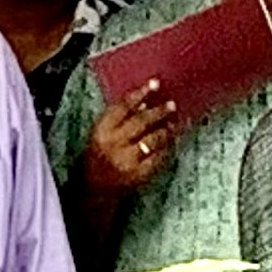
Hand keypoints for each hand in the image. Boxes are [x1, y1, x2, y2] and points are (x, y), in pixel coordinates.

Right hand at [80, 83, 183, 200]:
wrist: (97, 187)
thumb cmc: (101, 155)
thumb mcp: (103, 133)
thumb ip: (120, 117)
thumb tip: (144, 102)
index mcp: (103, 130)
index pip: (123, 107)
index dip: (140, 93)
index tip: (155, 83)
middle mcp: (114, 144)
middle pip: (141, 122)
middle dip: (159, 112)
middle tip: (172, 105)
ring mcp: (127, 160)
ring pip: (153, 140)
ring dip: (166, 130)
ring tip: (174, 124)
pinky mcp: (139, 174)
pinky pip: (159, 158)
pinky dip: (167, 149)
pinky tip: (171, 143)